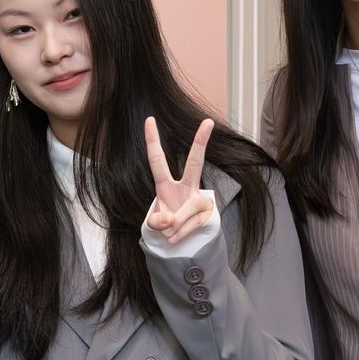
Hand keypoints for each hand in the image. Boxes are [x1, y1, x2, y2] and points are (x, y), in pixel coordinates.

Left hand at [144, 116, 214, 245]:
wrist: (181, 240)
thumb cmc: (165, 224)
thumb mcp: (154, 224)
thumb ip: (156, 221)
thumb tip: (171, 220)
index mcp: (166, 184)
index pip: (157, 161)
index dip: (152, 141)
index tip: (149, 119)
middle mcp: (186, 187)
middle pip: (195, 163)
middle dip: (200, 143)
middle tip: (208, 122)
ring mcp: (199, 199)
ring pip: (190, 206)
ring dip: (177, 223)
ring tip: (168, 234)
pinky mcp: (208, 213)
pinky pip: (193, 224)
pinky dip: (181, 233)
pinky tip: (174, 238)